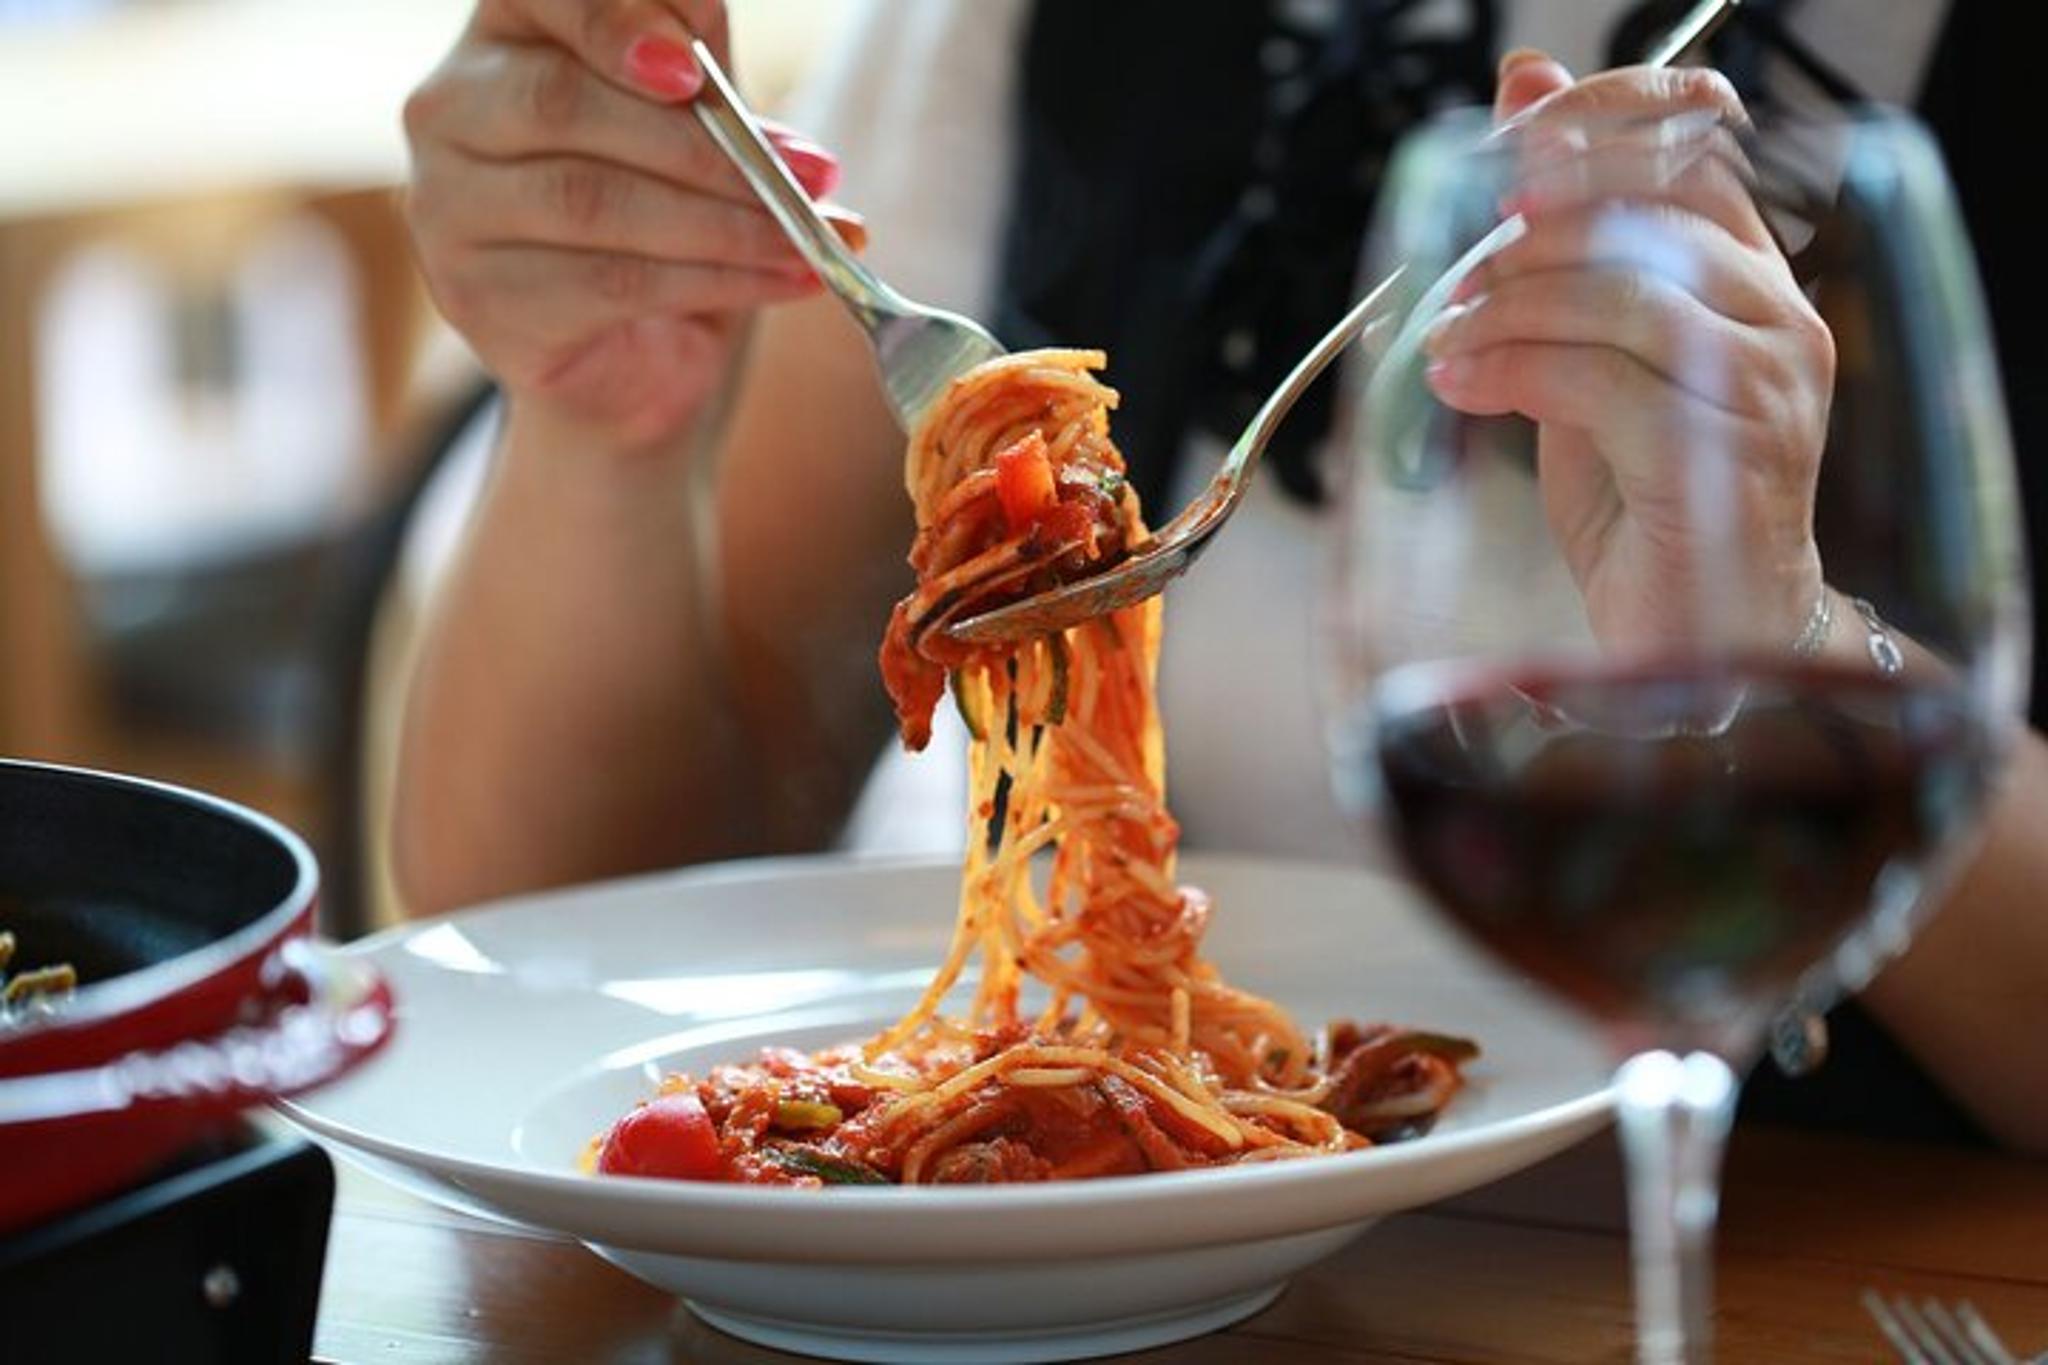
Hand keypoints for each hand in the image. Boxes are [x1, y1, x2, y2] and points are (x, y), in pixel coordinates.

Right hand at [403, 0, 852, 449]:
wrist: (632, 359)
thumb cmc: (665, 218)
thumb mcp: (695, 125)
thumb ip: (707, 78)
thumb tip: (745, 81)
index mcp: (503, 34)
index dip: (612, 22)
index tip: (694, 67)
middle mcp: (450, 111)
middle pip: (564, 105)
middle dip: (703, 143)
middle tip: (810, 174)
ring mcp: (449, 210)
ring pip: (591, 201)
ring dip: (723, 222)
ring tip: (807, 239)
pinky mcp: (478, 299)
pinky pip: (609, 283)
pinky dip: (715, 281)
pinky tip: (785, 280)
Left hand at [1423, 53, 1836, 652]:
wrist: (1699, 641)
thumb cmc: (1646, 502)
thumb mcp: (1584, 360)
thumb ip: (1559, 251)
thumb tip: (1520, 96)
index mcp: (1750, 280)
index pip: (1692, 143)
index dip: (1593, 122)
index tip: (1503, 150)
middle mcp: (1778, 319)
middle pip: (1646, 212)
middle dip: (1526, 238)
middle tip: (1452, 282)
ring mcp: (1765, 387)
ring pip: (1623, 295)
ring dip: (1507, 311)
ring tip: (1446, 345)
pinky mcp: (1724, 457)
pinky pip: (1603, 382)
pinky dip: (1512, 373)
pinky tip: (1461, 387)